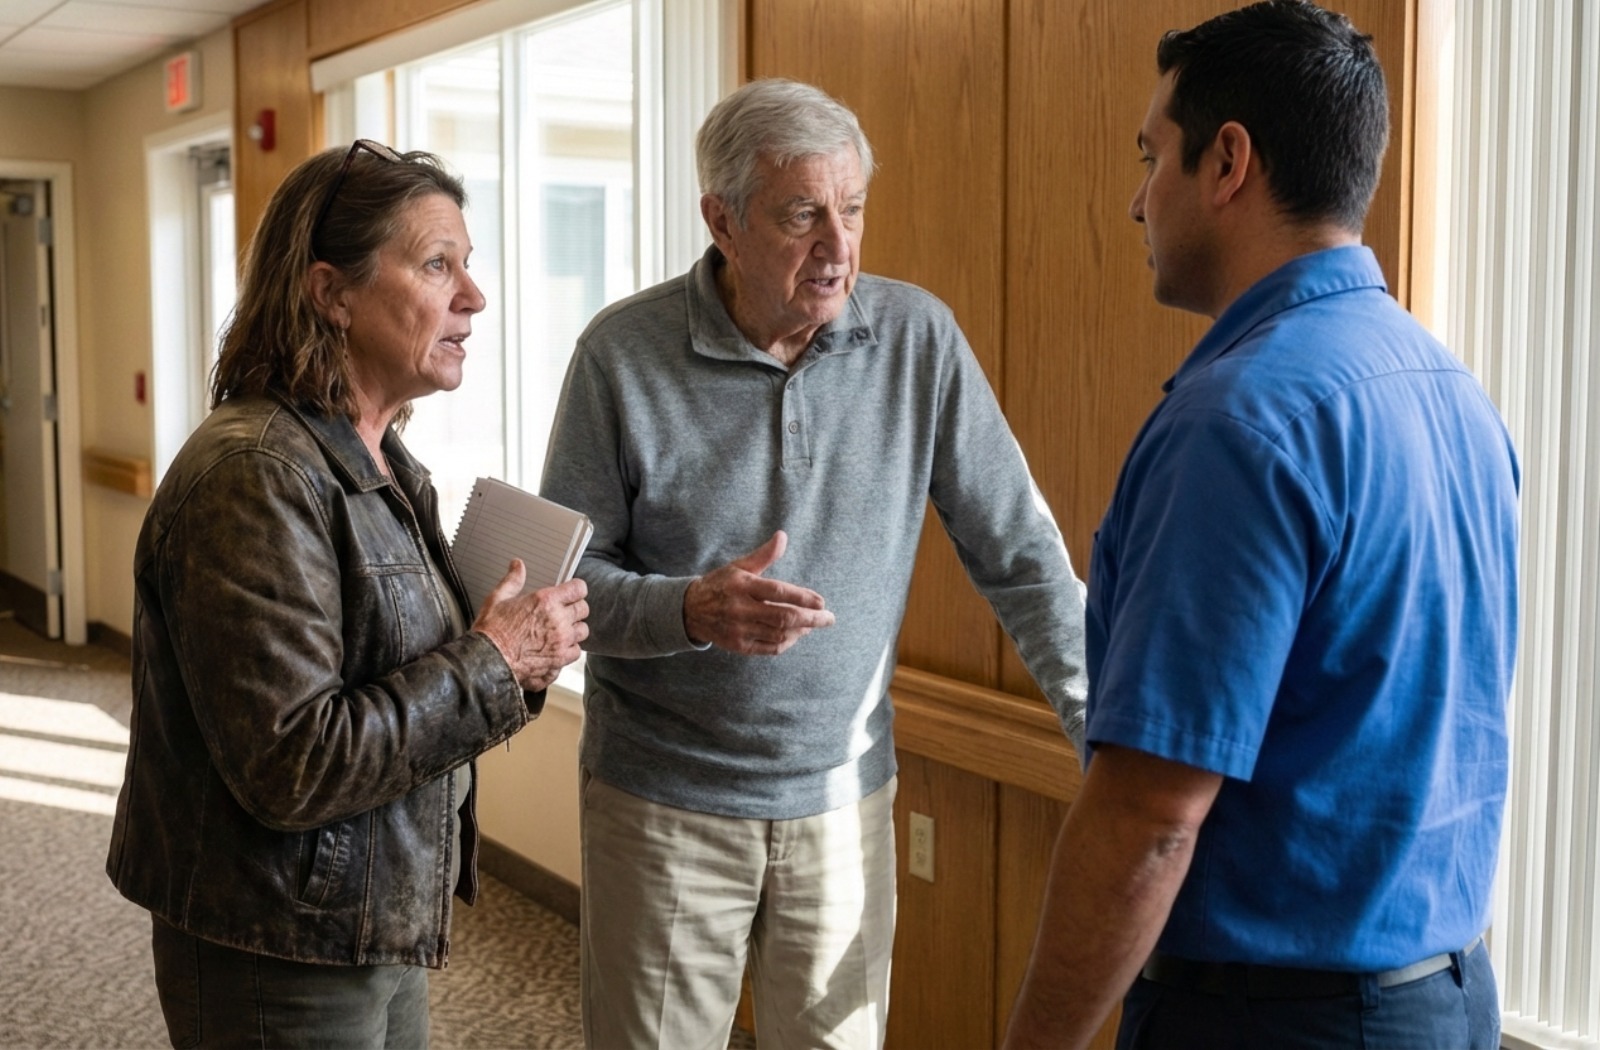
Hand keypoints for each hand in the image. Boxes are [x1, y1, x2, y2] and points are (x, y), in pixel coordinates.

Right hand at [472, 560, 589, 691]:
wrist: (487, 661)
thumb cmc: (491, 632)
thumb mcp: (497, 599)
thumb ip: (512, 580)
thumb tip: (517, 565)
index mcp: (546, 601)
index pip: (578, 589)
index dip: (576, 590)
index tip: (571, 593)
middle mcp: (558, 620)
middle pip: (583, 609)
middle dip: (575, 609)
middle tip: (563, 612)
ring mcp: (561, 641)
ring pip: (583, 631)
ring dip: (574, 629)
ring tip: (561, 631)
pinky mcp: (560, 659)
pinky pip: (576, 651)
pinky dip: (569, 649)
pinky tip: (558, 648)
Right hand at [683, 530, 833, 654]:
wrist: (690, 610)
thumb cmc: (721, 584)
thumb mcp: (739, 566)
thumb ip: (764, 555)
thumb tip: (783, 536)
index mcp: (742, 586)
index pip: (778, 592)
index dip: (803, 597)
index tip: (821, 602)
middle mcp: (740, 609)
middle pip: (783, 617)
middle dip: (811, 619)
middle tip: (829, 618)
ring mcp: (739, 630)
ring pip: (779, 635)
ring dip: (801, 631)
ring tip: (813, 624)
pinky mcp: (738, 646)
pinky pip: (770, 648)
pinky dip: (787, 642)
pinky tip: (796, 634)